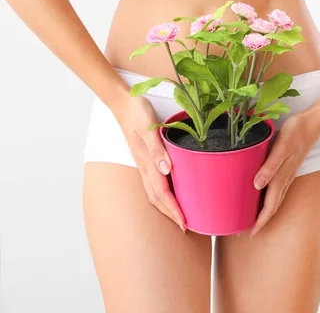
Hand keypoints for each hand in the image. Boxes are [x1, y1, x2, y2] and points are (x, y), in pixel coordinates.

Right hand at [112, 95, 185, 232]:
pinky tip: (171, 193)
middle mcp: (145, 166)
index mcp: (146, 162)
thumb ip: (157, 148)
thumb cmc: (137, 112)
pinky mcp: (145, 158)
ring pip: (154, 192)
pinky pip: (153, 182)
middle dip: (170, 214)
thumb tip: (166, 170)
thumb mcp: (148, 126)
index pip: (161, 192)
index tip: (184, 222)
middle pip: (157, 198)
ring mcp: (143, 163)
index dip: (173, 208)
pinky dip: (163, 193)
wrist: (123, 103)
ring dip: (166, 206)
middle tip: (186, 226)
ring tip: (180, 216)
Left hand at [250, 111, 319, 236]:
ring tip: (252, 217)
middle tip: (247, 231)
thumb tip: (257, 185)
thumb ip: (270, 166)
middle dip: (261, 220)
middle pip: (272, 206)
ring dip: (264, 210)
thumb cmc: (295, 133)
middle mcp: (285, 179)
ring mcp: (287, 174)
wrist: (312, 123)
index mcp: (281, 177)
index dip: (261, 221)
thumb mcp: (281, 147)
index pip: (270, 205)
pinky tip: (261, 194)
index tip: (251, 234)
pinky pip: (277, 189)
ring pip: (274, 198)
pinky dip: (268, 197)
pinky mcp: (287, 167)